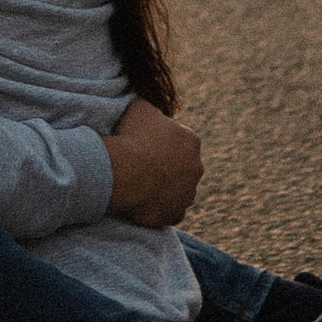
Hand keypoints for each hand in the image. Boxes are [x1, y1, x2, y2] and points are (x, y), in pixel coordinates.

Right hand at [102, 97, 202, 227]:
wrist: (125, 172)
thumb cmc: (131, 137)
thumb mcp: (140, 108)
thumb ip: (152, 110)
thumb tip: (152, 114)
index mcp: (192, 141)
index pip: (180, 140)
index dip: (162, 142)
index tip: (145, 144)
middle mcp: (196, 168)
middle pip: (182, 166)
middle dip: (168, 166)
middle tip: (143, 166)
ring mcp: (188, 193)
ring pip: (179, 190)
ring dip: (166, 188)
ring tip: (142, 184)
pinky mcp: (177, 214)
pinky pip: (171, 211)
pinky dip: (161, 208)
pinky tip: (145, 202)